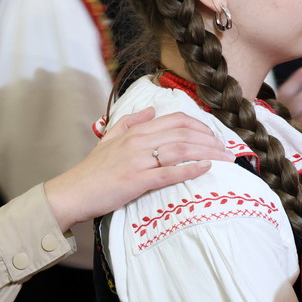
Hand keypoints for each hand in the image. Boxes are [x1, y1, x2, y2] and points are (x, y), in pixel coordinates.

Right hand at [43, 107, 234, 230]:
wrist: (73, 192)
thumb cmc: (92, 170)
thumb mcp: (109, 138)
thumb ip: (130, 121)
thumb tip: (151, 109)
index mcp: (135, 130)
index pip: (175, 120)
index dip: (200, 125)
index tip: (215, 135)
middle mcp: (139, 141)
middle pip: (183, 133)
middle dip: (210, 139)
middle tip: (228, 150)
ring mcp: (139, 160)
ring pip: (181, 149)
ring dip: (207, 152)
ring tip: (225, 159)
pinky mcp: (137, 180)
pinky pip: (169, 172)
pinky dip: (190, 168)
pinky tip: (206, 168)